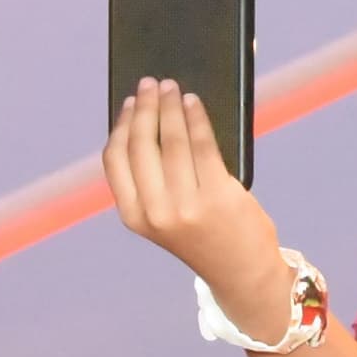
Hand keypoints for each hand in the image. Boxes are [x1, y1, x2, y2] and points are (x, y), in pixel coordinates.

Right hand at [102, 79, 280, 300]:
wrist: (241, 273)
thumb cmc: (203, 237)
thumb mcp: (163, 218)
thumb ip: (150, 182)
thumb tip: (149, 121)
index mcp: (135, 217)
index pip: (115, 160)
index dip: (122, 125)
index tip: (131, 102)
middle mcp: (156, 212)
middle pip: (141, 144)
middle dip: (146, 107)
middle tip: (151, 83)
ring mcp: (187, 205)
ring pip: (171, 139)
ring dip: (171, 106)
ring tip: (172, 88)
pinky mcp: (218, 195)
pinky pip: (203, 144)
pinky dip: (197, 118)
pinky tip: (194, 104)